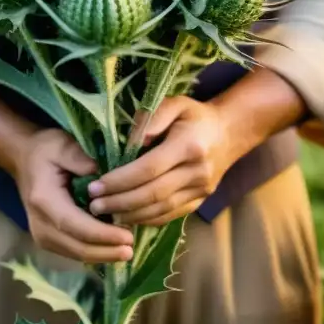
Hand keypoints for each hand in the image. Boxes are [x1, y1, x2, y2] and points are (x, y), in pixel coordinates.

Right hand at [14, 129, 133, 262]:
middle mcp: (40, 223)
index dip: (102, 234)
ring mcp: (41, 234)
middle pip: (76, 247)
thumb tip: (105, 177)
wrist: (23, 159)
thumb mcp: (62, 145)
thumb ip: (81, 159)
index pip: (75, 225)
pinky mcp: (48, 240)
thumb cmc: (45, 150)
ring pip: (76, 254)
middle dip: (106, 251)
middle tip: (131, 250)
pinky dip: (94, 253)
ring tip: (126, 250)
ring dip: (102, 255)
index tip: (128, 237)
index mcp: (44, 200)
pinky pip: (73, 252)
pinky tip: (112, 249)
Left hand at [87, 96, 242, 226]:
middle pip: (153, 194)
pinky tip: (126, 218)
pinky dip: (146, 219)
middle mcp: (197, 171)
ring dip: (129, 215)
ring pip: (161, 210)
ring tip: (104, 214)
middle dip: (119, 202)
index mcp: (189, 145)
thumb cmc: (195, 116)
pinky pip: (169, 215)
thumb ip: (151, 117)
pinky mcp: (200, 202)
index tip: (96, 185)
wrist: (230, 133)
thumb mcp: (175, 104)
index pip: (149, 169)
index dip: (120, 180)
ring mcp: (201, 190)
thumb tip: (129, 142)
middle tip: (93, 205)